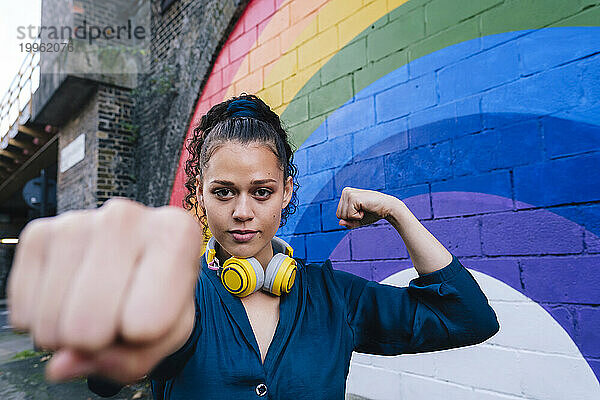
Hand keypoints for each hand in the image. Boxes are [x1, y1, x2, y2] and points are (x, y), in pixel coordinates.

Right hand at [7, 198, 202, 383]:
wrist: (138, 260)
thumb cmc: (161, 295)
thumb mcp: (170, 332)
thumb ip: (131, 359)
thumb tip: (63, 364)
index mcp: (176, 233)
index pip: (145, 323)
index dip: (144, 335)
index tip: (151, 310)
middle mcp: (126, 216)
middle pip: (89, 326)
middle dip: (98, 340)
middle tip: (115, 316)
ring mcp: (77, 221)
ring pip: (53, 322)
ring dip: (67, 333)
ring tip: (93, 306)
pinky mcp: (38, 234)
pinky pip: (25, 310)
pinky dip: (40, 319)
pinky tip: (67, 297)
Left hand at [336, 187, 400, 228]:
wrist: (387, 208)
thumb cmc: (373, 213)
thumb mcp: (357, 220)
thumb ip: (348, 223)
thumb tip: (339, 222)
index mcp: (345, 194)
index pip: (339, 214)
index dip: (350, 218)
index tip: (361, 211)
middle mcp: (345, 191)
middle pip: (339, 215)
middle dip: (351, 218)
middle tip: (363, 211)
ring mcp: (349, 194)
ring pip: (343, 216)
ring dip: (355, 217)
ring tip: (364, 209)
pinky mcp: (353, 198)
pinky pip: (349, 215)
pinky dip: (358, 216)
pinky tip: (365, 208)